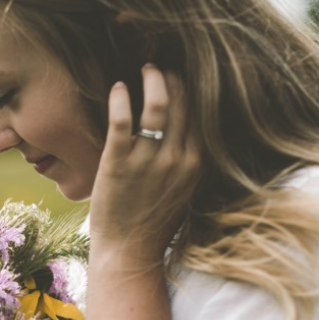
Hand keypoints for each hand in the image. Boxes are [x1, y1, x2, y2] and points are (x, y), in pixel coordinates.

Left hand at [89, 64, 200, 254]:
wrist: (129, 253)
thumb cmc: (153, 222)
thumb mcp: (184, 189)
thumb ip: (189, 160)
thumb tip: (190, 131)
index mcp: (196, 163)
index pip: (201, 113)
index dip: (192, 88)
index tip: (183, 74)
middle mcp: (177, 159)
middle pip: (183, 102)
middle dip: (174, 77)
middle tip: (161, 66)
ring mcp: (148, 161)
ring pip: (157, 104)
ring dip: (152, 79)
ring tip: (144, 68)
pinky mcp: (118, 164)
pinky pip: (122, 120)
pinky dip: (121, 98)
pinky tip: (117, 88)